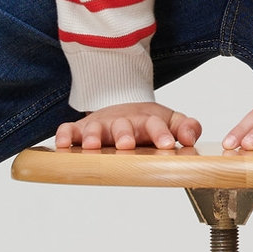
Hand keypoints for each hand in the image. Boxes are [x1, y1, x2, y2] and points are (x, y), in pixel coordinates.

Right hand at [56, 101, 202, 150]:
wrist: (122, 105)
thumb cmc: (147, 122)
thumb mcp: (170, 121)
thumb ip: (186, 127)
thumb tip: (190, 136)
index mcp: (146, 120)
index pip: (155, 124)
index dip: (162, 133)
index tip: (168, 144)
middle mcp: (122, 122)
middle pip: (123, 126)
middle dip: (124, 134)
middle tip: (127, 144)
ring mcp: (100, 125)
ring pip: (94, 128)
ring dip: (93, 136)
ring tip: (93, 145)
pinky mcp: (80, 129)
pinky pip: (68, 130)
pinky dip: (64, 135)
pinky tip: (62, 144)